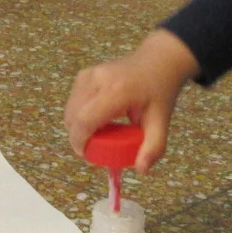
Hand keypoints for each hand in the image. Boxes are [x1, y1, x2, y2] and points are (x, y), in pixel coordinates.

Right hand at [64, 27, 200, 168]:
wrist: (158, 62)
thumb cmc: (159, 92)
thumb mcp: (162, 121)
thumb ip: (154, 147)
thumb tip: (141, 170)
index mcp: (117, 91)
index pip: (85, 119)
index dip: (79, 141)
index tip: (86, 155)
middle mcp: (98, 80)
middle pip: (73, 116)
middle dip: (78, 137)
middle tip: (94, 148)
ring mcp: (89, 75)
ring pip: (70, 110)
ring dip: (77, 127)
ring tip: (97, 134)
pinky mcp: (84, 74)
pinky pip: (73, 102)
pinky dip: (78, 115)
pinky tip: (95, 120)